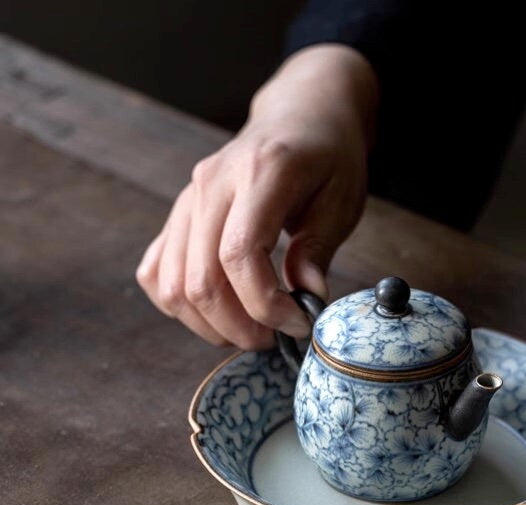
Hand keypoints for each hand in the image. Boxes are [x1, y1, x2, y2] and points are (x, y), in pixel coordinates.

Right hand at [136, 45, 377, 348]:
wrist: (298, 116)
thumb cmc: (326, 157)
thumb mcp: (341, 200)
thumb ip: (319, 250)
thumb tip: (307, 298)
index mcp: (260, 174)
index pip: (239, 256)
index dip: (266, 305)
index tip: (298, 322)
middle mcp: (212, 184)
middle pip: (200, 279)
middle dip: (238, 326)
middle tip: (274, 338)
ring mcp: (187, 199)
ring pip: (172, 284)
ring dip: (209, 324)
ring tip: (250, 330)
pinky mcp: (177, 215)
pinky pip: (155, 272)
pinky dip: (180, 305)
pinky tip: (217, 311)